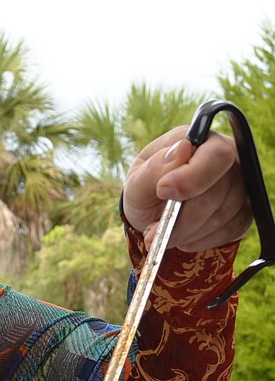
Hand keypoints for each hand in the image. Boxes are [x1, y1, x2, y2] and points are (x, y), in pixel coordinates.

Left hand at [122, 125, 251, 252]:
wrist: (152, 214)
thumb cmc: (146, 190)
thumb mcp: (137, 180)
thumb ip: (155, 167)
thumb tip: (182, 149)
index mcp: (202, 140)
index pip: (216, 156)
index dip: (190, 179)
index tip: (162, 192)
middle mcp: (229, 158)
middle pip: (216, 194)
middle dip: (181, 219)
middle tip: (155, 229)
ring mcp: (241, 185)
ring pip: (221, 217)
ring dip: (186, 232)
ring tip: (165, 230)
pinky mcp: (245, 212)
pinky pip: (229, 232)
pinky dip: (199, 240)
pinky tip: (184, 235)